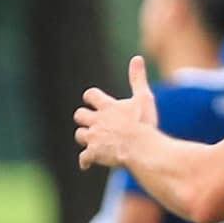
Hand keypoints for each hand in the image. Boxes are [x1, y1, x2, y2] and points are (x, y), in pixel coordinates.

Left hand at [74, 55, 158, 170]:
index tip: (93, 100)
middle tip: (92, 122)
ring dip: (84, 137)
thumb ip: (138, 79)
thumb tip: (137, 57)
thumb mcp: (143, 98)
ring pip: (80, 135)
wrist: (141, 149)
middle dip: (84, 118)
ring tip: (92, 142)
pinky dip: (85, 161)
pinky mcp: (94, 154)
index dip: (90, 98)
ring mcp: (94, 138)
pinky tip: (87, 164)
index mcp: (107, 107)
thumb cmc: (144, 124)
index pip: (90, 95)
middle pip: (79, 115)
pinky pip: (84, 158)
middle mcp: (97, 121)